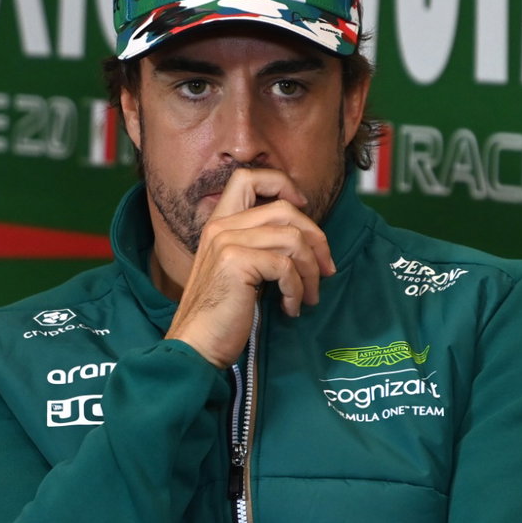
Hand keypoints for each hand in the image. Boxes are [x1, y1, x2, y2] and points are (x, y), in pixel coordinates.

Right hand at [167, 168, 334, 366]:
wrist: (196, 345)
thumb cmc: (220, 316)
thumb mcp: (238, 270)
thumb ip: (258, 246)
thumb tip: (305, 238)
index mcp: (218, 224)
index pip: (248, 177)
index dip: (281, 184)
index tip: (303, 209)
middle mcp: (220, 227)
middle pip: (284, 208)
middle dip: (315, 238)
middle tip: (325, 269)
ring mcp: (226, 242)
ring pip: (292, 238)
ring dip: (310, 271)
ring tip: (308, 296)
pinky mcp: (235, 262)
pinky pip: (286, 266)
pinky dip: (296, 290)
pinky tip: (289, 309)